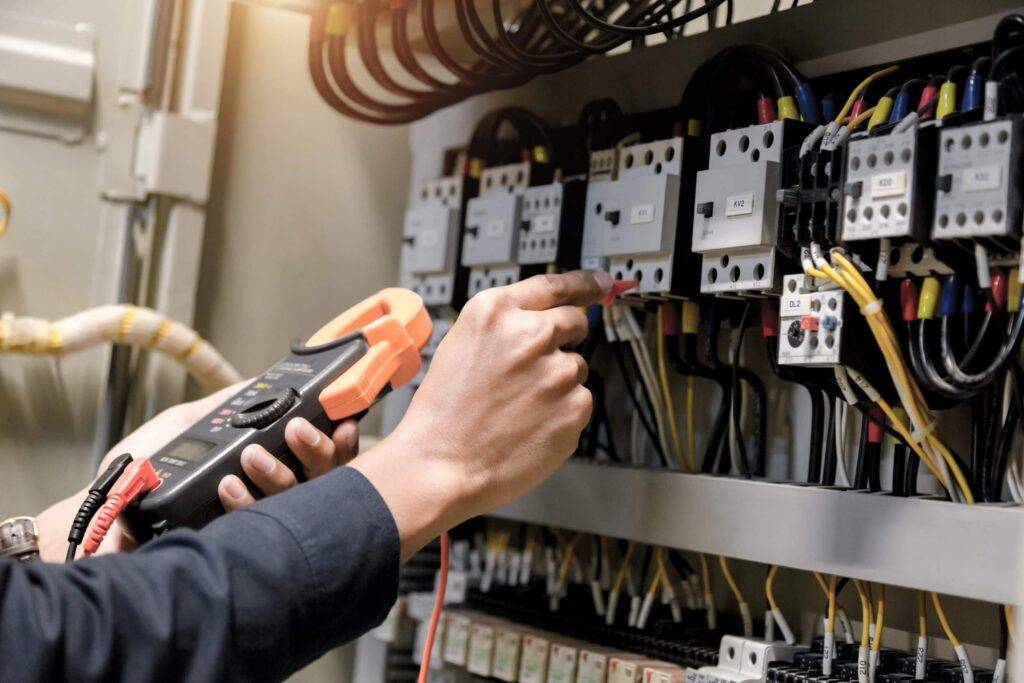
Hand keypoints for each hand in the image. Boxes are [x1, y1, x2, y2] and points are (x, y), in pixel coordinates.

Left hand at [37, 385, 358, 560]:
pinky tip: (228, 485)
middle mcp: (269, 494)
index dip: (338, 440)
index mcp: (269, 462)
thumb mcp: (189, 420)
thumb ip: (230, 401)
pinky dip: (246, 501)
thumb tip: (264, 378)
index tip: (342, 422)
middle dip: (316, 451)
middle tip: (298, 429)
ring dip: (278, 473)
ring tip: (251, 454)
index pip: (320, 456)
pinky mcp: (231, 543)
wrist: (103, 508)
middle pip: (321, 479)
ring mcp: (254, 521)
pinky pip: (256, 526)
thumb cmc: (141, 467)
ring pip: (295, 502)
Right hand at [350, 271, 612, 558]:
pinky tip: (530, 426)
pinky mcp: (575, 406)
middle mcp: (531, 334)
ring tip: (518, 408)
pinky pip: (580, 401)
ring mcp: (557, 370)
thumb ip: (505, 326)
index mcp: (496, 311)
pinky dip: (562, 413)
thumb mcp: (461, 345)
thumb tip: (548, 321)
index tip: (602, 283)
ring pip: (575, 367)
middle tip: (535, 370)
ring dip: (557, 382)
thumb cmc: (445, 412)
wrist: (442, 465)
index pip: (554, 285)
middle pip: (574, 322)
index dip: (584, 283)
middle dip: (563, 340)